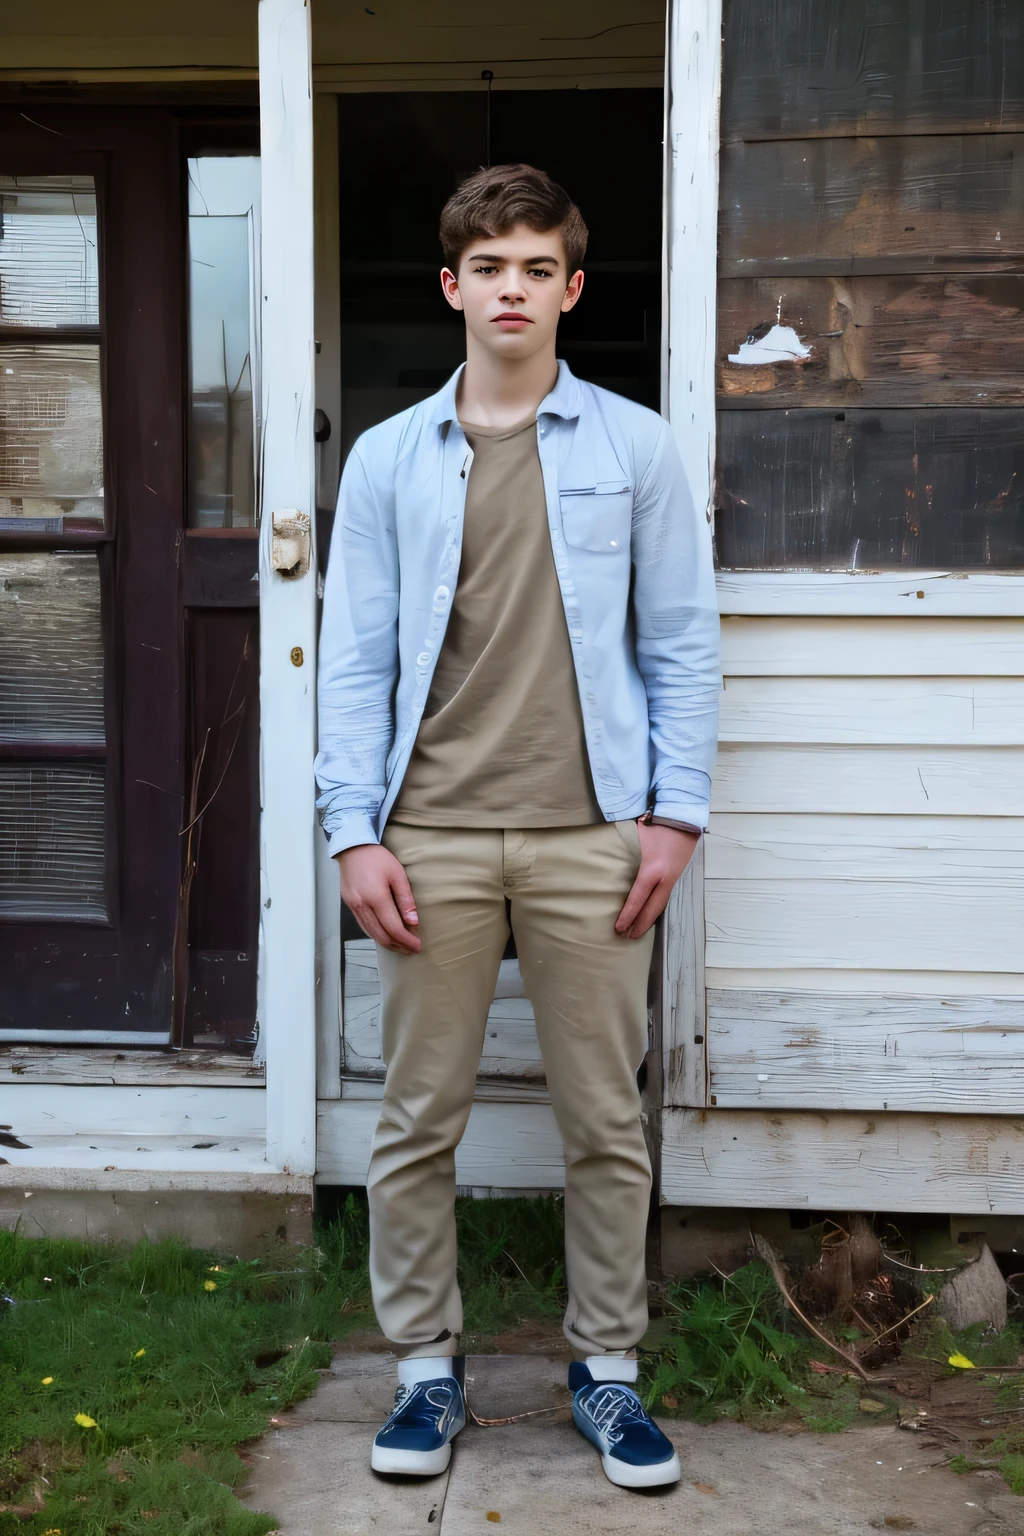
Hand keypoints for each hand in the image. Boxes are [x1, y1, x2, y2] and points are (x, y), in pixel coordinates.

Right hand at [337, 843, 421, 953]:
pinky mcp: (350, 905)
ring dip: (387, 943)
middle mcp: (362, 905)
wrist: (352, 848)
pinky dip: (376, 934)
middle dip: (398, 946)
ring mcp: (353, 907)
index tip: (417, 945)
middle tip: (411, 949)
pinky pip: (363, 926)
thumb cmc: (376, 857)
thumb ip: (406, 899)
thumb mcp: (397, 874)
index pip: (393, 928)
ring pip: (371, 934)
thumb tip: (413, 922)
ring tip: (401, 946)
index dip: (406, 940)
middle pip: (381, 935)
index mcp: (376, 897)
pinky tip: (385, 935)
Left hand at [614, 821, 699, 939]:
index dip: (628, 915)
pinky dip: (657, 908)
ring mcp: (673, 878)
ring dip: (650, 920)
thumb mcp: (635, 838)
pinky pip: (665, 897)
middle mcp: (665, 878)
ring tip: (638, 931)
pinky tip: (650, 914)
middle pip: (653, 909)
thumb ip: (621, 852)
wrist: (683, 818)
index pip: (638, 898)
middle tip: (628, 937)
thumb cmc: (656, 825)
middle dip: (641, 925)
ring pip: (661, 905)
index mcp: (652, 869)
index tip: (619, 928)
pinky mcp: (676, 875)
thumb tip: (602, 862)